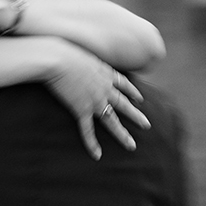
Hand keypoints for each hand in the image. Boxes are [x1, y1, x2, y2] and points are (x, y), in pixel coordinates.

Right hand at [42, 44, 148, 159]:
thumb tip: (80, 57)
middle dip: (136, 116)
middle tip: (147, 125)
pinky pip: (88, 130)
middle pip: (124, 105)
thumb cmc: (64, 51)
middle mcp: (104, 89)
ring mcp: (95, 101)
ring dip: (123, 134)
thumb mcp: (82, 52)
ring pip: (112, 121)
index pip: (124, 84)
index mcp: (105, 74)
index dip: (133, 92)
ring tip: (132, 146)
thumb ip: (86, 59)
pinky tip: (97, 155)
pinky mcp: (81, 109)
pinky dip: (92, 144)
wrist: (57, 59)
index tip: (140, 99)